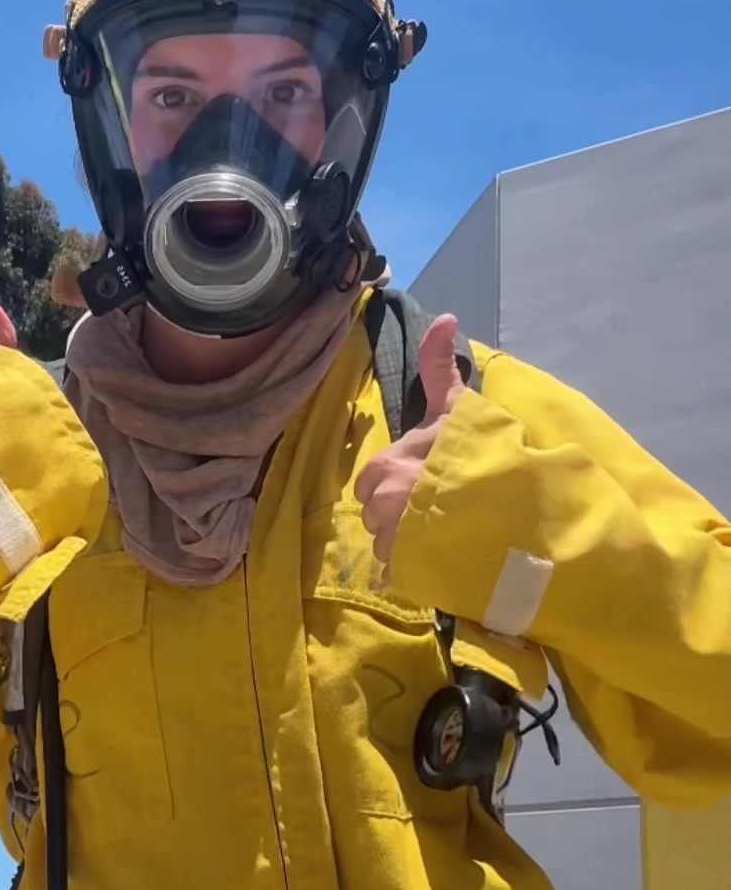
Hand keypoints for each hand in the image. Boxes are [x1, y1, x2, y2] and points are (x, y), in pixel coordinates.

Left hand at [355, 314, 464, 564]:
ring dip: (410, 543)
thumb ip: (439, 367)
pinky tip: (446, 557)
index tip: (427, 482)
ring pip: (388, 545)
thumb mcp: (460, 405)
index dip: (396, 483)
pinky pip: (403, 571)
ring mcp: (397, 538)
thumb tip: (444, 318)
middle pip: (376, 516)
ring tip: (446, 534)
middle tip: (439, 510)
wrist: (518, 506)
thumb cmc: (486, 452)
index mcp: (388, 464)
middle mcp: (384, 501)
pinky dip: (420, 568)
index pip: (371, 482)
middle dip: (399, 515)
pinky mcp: (413, 569)